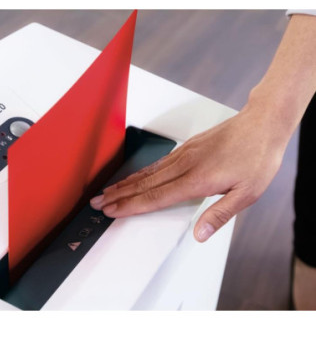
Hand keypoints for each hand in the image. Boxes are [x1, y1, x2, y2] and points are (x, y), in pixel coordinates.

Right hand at [90, 102, 288, 241]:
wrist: (262, 124)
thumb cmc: (258, 158)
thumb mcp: (247, 193)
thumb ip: (220, 214)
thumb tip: (198, 235)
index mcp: (197, 180)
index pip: (155, 198)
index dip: (130, 206)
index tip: (112, 211)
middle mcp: (184, 166)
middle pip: (143, 185)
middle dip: (118, 195)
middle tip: (97, 203)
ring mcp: (183, 155)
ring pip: (146, 173)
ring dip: (124, 183)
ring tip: (107, 191)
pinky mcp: (186, 147)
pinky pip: (156, 163)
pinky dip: (140, 172)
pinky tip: (134, 176)